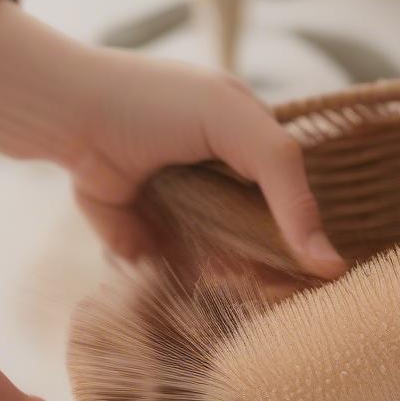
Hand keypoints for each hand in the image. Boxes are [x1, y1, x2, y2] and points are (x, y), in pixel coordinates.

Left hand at [0, 0, 345, 277]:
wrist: (70, 115)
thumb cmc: (158, 106)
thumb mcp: (240, 128)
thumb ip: (288, 188)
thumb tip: (329, 265)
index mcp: (249, 159)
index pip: (293, 214)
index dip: (304, 247)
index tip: (317, 280)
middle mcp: (220, 194)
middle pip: (259, 253)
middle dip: (262, 275)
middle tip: (266, 294)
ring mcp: (183, 224)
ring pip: (220, 276)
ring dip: (224, 289)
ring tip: (219, 286)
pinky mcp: (145, 248)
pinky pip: (174, 283)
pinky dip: (179, 292)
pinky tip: (183, 292)